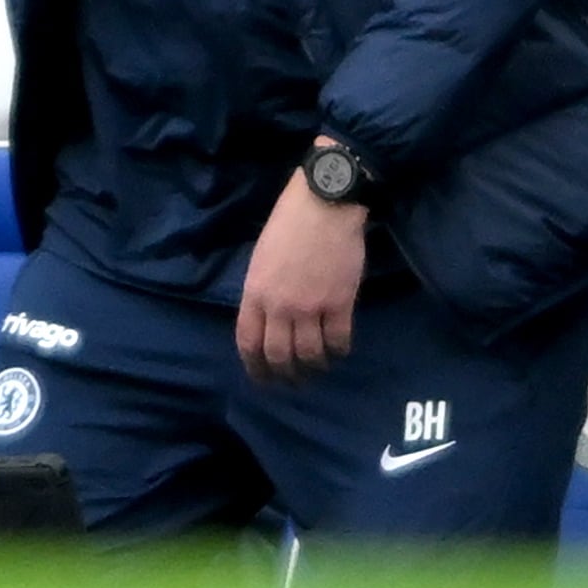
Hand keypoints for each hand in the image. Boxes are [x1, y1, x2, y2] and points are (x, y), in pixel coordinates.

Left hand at [236, 172, 366, 383]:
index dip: (254, 366)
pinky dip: (338, 352)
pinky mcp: (339, 304)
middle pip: (278, 355)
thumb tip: (269, 317)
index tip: (261, 377)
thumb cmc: (288, 222)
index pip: (248, 341)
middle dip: (284, 375)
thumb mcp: (261, 257)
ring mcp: (310, 307)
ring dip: (312, 369)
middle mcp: (279, 306)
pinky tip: (338, 353)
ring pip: (309, 355)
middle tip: (292, 382)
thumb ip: (262, 290)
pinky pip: (338, 341)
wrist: (324, 204)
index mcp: (255, 292)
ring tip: (316, 371)